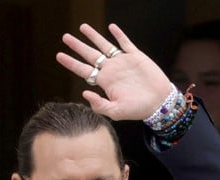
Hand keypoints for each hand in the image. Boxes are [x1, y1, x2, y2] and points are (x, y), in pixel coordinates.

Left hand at [56, 23, 172, 120]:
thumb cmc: (138, 110)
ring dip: (94, 36)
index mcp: (105, 82)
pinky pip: (125, 43)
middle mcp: (111, 70)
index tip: (59, 55)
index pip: (83, 70)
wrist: (159, 103)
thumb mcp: (116, 112)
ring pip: (105, 46)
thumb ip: (99, 105)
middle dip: (77, 46)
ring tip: (82, 27)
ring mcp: (123, 62)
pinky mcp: (136, 56)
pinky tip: (111, 27)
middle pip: (90, 55)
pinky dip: (118, 34)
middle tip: (65, 37)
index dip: (71, 63)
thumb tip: (84, 93)